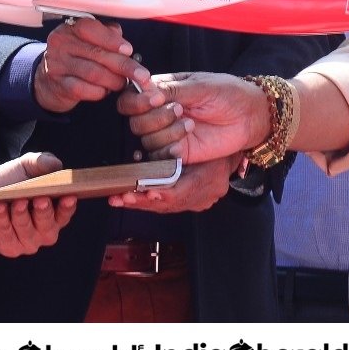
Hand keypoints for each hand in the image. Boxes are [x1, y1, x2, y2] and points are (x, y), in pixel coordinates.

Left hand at [0, 152, 76, 256]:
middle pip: (48, 228)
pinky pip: (6, 234)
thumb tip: (56, 164)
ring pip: (27, 232)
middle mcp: (43, 232)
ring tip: (18, 201)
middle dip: (45, 213)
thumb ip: (41, 162)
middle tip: (41, 199)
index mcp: (53, 214)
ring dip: (22, 216)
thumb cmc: (8, 183)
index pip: (65, 215)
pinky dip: (3, 219)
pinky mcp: (7, 246)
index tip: (69, 196)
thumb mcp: (25, 167)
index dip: (68, 207)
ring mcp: (26, 242)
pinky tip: (0, 206)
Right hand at [33, 16, 149, 113]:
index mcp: (70, 28)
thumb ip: (106, 34)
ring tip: (122, 83)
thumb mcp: (87, 40)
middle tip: (140, 75)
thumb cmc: (75, 56)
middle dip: (123, 66)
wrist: (47, 80)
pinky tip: (105, 91)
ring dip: (114, 80)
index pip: (90, 29)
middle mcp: (60, 44)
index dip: (112, 40)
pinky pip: (85, 90)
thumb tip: (121, 37)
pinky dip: (100, 92)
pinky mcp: (58, 85)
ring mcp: (57, 65)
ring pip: (94, 73)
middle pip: (97, 54)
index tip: (128, 50)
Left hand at [106, 156, 235, 213]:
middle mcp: (203, 196)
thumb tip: (157, 153)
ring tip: (119, 200)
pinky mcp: (192, 203)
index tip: (144, 192)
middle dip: (143, 201)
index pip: (181, 192)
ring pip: (166, 207)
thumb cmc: (213, 146)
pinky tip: (130, 200)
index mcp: (207, 179)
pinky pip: (168, 206)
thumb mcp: (200, 142)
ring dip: (141, 204)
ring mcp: (198, 202)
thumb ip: (180, 149)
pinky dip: (148, 203)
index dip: (161, 193)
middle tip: (121, 198)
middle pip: (170, 203)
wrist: (229, 157)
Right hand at [122, 71, 269, 163]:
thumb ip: (172, 89)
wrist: (250, 117)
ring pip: (146, 139)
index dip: (137, 100)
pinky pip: (159, 157)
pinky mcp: (178, 153)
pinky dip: (169, 150)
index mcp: (161, 91)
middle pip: (135, 121)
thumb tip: (144, 88)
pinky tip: (186, 141)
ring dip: (166, 132)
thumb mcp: (200, 86)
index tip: (157, 98)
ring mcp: (168, 134)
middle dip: (154, 117)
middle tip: (179, 110)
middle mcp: (159, 113)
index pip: (131, 97)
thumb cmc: (228, 94)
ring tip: (191, 124)